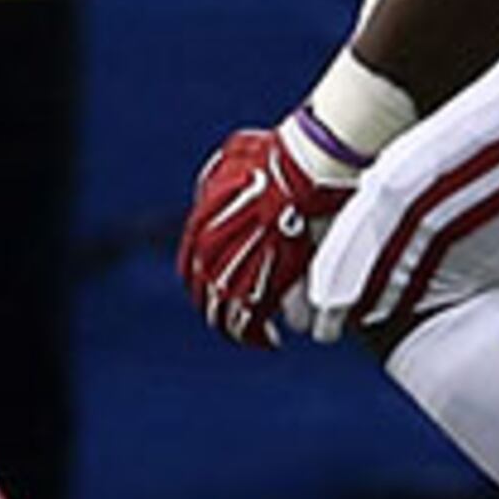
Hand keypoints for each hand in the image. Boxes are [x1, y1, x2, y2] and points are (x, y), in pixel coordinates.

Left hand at [179, 120, 362, 348]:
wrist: (305, 167)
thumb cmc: (278, 158)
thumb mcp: (231, 161)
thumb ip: (216, 183)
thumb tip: (208, 196)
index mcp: (202, 228)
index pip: (193, 269)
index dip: (206, 285)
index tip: (224, 290)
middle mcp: (209, 253)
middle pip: (206, 297)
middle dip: (221, 312)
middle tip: (241, 321)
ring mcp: (234, 270)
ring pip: (226, 316)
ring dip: (242, 328)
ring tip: (262, 336)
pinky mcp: (263, 286)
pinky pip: (252, 324)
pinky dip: (261, 336)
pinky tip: (274, 340)